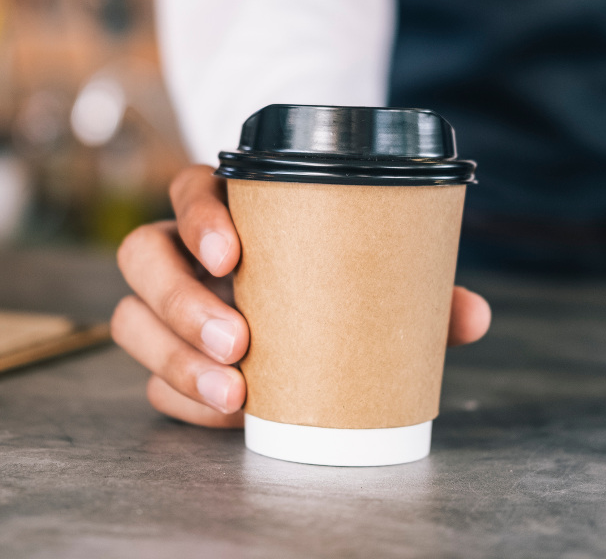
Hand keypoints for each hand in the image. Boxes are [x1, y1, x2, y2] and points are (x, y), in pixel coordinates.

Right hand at [111, 165, 492, 427]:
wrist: (301, 312)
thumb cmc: (329, 276)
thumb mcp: (367, 273)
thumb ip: (414, 289)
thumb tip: (473, 316)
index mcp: (227, 210)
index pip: (188, 189)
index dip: (199, 216)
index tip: (231, 253)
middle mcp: (183, 251)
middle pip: (143, 255)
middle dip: (182, 301)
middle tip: (239, 342)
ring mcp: (166, 306)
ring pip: (132, 320)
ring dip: (175, 359)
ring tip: (232, 395)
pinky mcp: (165, 357)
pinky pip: (150, 381)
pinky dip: (184, 401)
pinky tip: (224, 416)